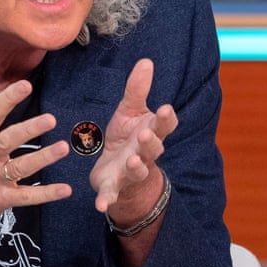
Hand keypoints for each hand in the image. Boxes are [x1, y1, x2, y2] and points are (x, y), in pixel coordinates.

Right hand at [0, 61, 71, 244]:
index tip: (25, 85)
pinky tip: (66, 190)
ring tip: (63, 148)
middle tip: (50, 119)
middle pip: (8, 140)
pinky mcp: (0, 200)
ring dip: (43, 159)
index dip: (8, 98)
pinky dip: (46, 194)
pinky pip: (26, 197)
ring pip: (21, 168)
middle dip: (29, 129)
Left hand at [89, 59, 177, 216]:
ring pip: (137, 170)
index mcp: (150, 132)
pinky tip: (100, 205)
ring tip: (132, 161)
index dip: (166, 119)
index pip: (163, 126)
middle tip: (147, 134)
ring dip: (135, 167)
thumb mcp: (130, 111)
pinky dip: (106, 200)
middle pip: (153, 149)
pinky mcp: (114, 186)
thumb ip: (137, 89)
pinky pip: (111, 195)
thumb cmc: (128, 136)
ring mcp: (130, 172)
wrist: (118, 169)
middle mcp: (144, 153)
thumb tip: (146, 61)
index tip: (166, 108)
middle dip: (151, 143)